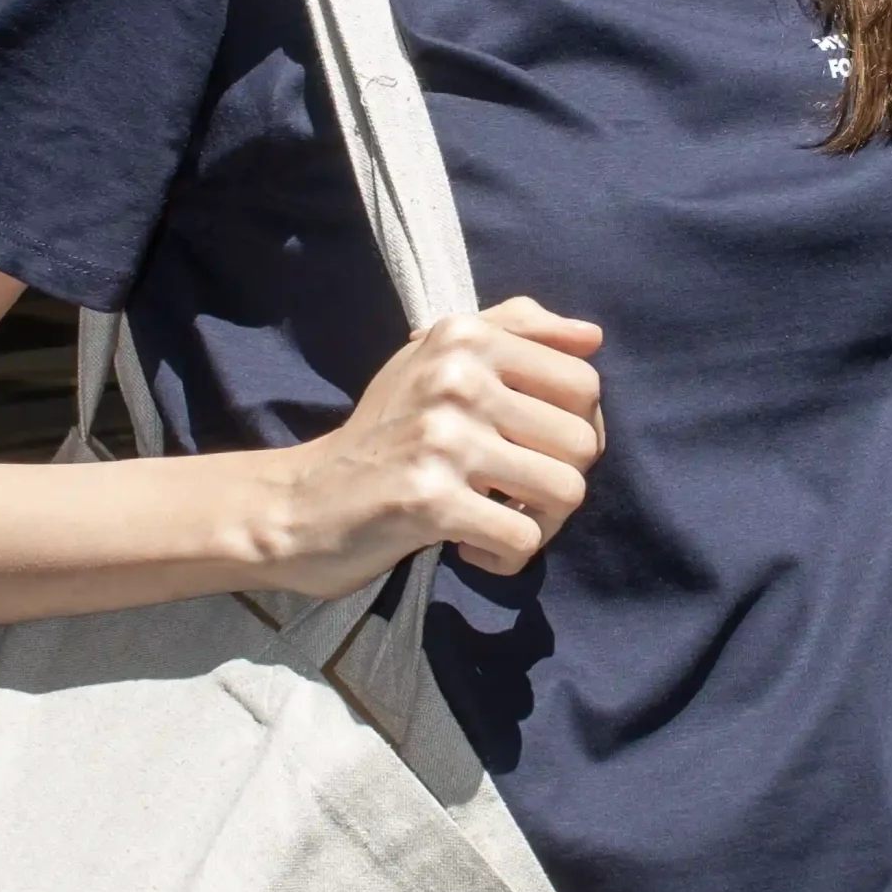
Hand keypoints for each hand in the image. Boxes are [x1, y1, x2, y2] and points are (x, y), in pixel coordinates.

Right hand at [259, 298, 604, 594]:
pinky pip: (523, 538)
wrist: (300, 504)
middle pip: (583, 442)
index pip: (584, 383)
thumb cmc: (381, 435)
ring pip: (565, 491)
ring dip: (539, 524)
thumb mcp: (433, 361)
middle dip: (560, 483)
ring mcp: (443, 438)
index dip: (574, 431)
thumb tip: (592, 337)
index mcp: (464, 337)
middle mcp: (456, 377)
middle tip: (512, 497)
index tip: (530, 454)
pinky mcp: (430, 499)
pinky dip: (505, 558)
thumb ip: (512, 333)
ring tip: (495, 522)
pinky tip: (469, 548)